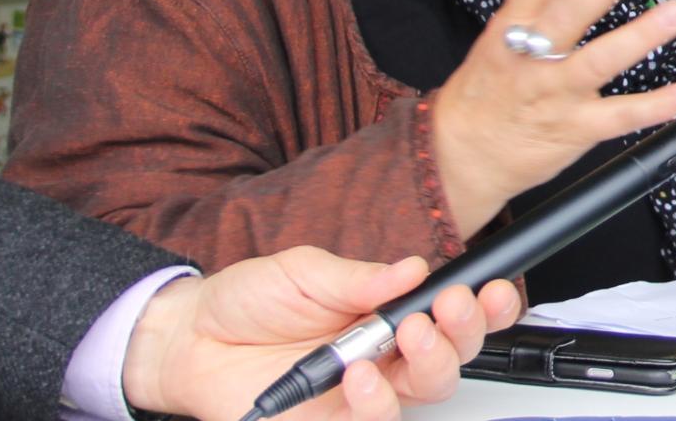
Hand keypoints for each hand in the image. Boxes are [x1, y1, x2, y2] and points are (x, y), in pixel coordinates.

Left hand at [124, 248, 521, 420]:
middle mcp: (385, 353)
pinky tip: (359, 375)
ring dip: (432, 362)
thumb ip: (357, 277)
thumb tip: (412, 269)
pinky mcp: (335, 420)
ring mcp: (363, 391)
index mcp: (387, 311)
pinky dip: (376, 401)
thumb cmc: (246, 301)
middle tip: (450, 307)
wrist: (189, 340)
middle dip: (465, 330)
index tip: (486, 289)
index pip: (451, 312)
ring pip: (427, 391)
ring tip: (408, 334)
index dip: (483, 305)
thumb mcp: (302, 271)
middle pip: (455, 355)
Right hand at [430, 0, 675, 232]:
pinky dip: (655, 107)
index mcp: (511, 30)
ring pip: (597, 63)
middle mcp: (532, 59)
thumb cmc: (487, 89)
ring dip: (639, 37)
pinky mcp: (574, 129)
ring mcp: (554, 95)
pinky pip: (618, 117)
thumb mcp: (502, 35)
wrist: (459, 157)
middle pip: (565, 18)